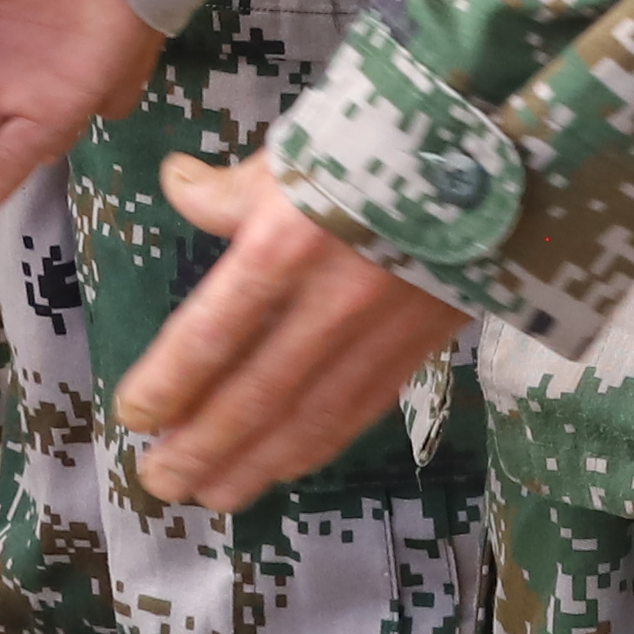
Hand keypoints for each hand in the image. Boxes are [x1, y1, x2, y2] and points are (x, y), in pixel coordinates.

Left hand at [119, 150, 464, 505]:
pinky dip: (315, 447)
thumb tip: (176, 185)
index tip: (135, 415)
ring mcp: (380, 332)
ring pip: (307, 418)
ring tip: (211, 494)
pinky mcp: (420, 347)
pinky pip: (358, 410)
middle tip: (159, 482)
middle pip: (255, 394)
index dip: (170, 384)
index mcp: (287, 244)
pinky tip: (283, 466)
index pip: (212, 333)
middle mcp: (331, 302)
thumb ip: (230, 188)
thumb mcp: (297, 150)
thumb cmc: (381, 140)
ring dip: (253, 464)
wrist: (498, 155)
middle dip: (202, 447)